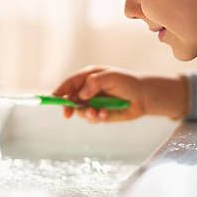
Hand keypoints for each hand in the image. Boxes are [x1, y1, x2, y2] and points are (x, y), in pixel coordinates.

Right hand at [52, 65, 188, 123]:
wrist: (143, 97)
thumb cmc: (127, 82)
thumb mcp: (111, 77)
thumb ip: (95, 82)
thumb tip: (81, 95)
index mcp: (87, 77)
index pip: (69, 83)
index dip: (60, 90)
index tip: (53, 98)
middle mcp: (87, 90)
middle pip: (70, 99)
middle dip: (68, 106)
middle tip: (67, 113)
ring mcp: (93, 103)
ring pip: (80, 111)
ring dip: (85, 113)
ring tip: (96, 113)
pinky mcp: (99, 114)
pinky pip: (92, 119)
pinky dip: (97, 117)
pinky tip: (106, 113)